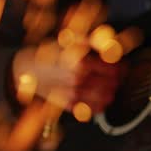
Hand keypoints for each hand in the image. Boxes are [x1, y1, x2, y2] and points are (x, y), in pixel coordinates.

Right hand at [11, 27, 142, 113]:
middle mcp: (79, 79)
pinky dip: (100, 104)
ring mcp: (74, 93)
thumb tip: (111, 44)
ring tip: (111, 87)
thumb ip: (93, 42)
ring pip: (105, 98)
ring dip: (111, 92)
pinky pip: (92, 109)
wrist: (26, 69)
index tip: (123, 65)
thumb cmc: (50, 53)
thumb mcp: (71, 41)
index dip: (122, 67)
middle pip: (112, 84)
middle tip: (118, 76)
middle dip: (118, 79)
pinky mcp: (69, 104)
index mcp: (81, 62)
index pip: (113, 68)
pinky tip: (101, 98)